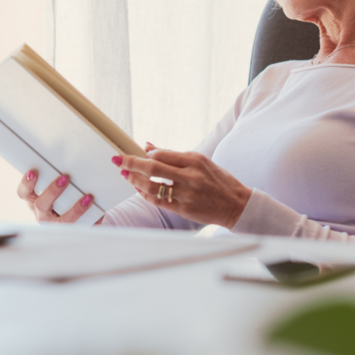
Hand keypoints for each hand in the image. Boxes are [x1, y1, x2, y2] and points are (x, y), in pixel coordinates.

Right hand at [16, 170, 96, 223]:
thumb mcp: (54, 188)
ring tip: (87, 198)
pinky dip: (90, 217)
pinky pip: (81, 227)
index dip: (26, 184)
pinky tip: (96, 208)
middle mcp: (42, 215)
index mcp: (34, 201)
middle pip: (41, 205)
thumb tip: (65, 156)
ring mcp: (57, 226)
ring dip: (75, 209)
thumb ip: (54, 176)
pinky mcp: (72, 231)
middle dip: (52, 191)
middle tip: (64, 178)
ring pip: (63, 221)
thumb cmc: (62, 197)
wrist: (78, 218)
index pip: (23, 193)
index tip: (32, 172)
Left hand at [114, 149, 251, 228]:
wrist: (236, 204)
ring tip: (125, 175)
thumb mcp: (200, 161)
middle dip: (131, 163)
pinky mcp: (184, 209)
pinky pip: (159, 201)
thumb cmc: (217, 180)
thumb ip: (173, 154)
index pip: (162, 154)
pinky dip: (145, 195)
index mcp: (195, 160)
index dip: (144, 154)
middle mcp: (190, 176)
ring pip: (152, 186)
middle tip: (118, 160)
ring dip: (134, 180)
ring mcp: (187, 194)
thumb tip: (147, 145)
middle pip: (153, 168)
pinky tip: (139, 190)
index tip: (134, 153)